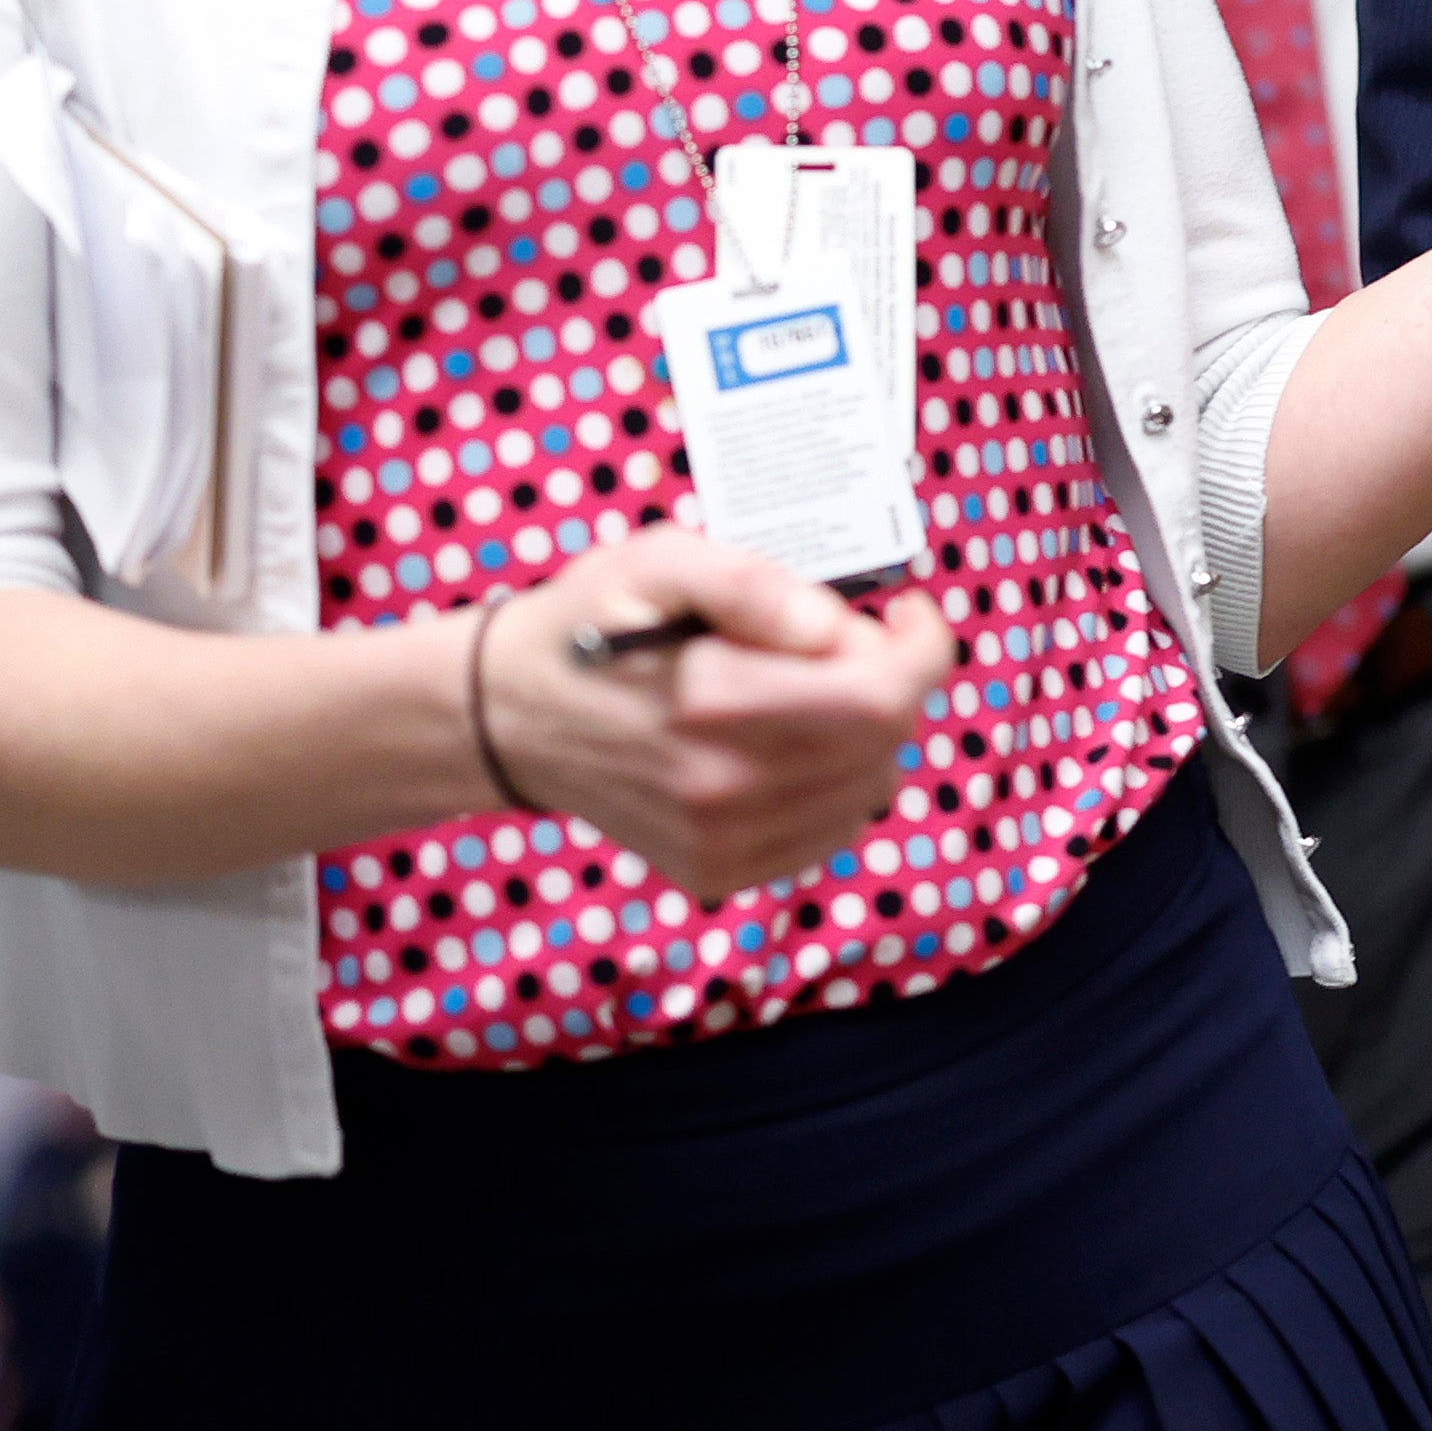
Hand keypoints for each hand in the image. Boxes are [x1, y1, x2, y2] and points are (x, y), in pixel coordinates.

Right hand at [470, 527, 951, 904]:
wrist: (509, 716)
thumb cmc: (593, 623)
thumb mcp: (661, 560)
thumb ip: (752, 584)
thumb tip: (832, 626)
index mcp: (712, 701)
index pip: (883, 695)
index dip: (922, 648)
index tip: (907, 612)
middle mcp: (720, 786)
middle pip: (884, 740)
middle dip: (889, 680)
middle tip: (845, 643)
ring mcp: (719, 841)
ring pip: (867, 788)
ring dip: (865, 733)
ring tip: (811, 690)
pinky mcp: (715, 870)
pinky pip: (828, 830)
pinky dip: (835, 783)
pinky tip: (794, 742)